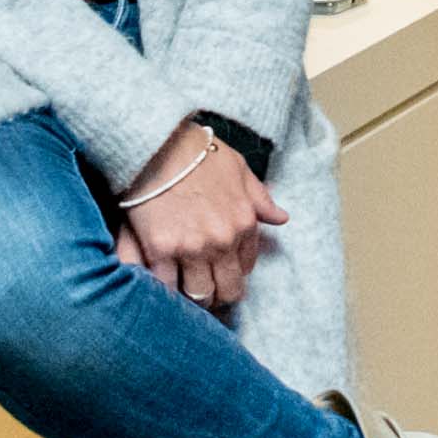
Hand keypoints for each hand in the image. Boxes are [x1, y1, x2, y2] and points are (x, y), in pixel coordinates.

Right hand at [115, 120, 285, 313]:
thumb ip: (260, 199)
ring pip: (196, 296)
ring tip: (179, 289)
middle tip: (201, 290)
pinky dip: (160, 287)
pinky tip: (157, 281)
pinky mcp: (159, 249)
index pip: (245, 269)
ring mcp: (190, 248)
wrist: (157, 142)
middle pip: (224, 291)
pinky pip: (164, 286)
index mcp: (243, 224)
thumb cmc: (197, 152)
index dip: (231, 275)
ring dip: (188, 296)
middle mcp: (221, 241)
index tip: (219, 273)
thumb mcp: (238, 169)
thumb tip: (281, 218)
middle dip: (215, 294)